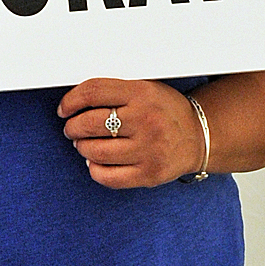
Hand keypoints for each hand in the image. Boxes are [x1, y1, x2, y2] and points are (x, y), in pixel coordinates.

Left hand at [58, 78, 204, 189]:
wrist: (200, 136)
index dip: (71, 101)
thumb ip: (114, 91)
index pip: (93, 92)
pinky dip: (94, 169)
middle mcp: (145, 121)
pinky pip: (107, 176)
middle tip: (72, 129)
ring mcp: (148, 150)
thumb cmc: (165, 111)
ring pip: (94, 151)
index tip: (64, 109)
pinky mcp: (148, 174)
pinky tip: (96, 162)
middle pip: (89, 123)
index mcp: (142, 94)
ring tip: (84, 144)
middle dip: (73, 127)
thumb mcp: (145, 88)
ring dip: (81, 147)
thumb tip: (74, 102)